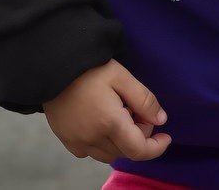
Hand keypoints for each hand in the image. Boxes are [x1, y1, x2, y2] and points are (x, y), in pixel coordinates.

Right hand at [43, 60, 170, 163]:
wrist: (52, 66)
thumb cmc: (88, 67)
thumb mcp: (121, 76)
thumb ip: (144, 99)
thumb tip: (160, 120)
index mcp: (110, 123)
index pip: (139, 150)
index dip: (156, 147)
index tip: (166, 136)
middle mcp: (93, 139)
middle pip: (125, 150)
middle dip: (138, 135)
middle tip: (135, 108)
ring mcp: (78, 142)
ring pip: (109, 153)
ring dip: (120, 140)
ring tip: (118, 112)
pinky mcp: (66, 139)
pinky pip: (90, 151)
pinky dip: (101, 142)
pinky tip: (100, 120)